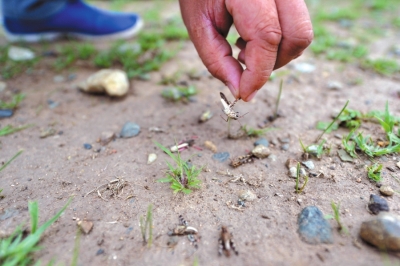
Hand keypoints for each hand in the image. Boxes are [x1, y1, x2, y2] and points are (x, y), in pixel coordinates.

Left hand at [179, 0, 312, 100]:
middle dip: (274, 63)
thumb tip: (239, 90)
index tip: (244, 93)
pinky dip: (279, 41)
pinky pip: (297, 24)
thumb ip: (216, 59)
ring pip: (302, 31)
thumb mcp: (198, 25)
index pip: (268, 36)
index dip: (259, 72)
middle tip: (243, 64)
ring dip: (278, 53)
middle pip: (298, 35)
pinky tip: (251, 37)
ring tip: (243, 48)